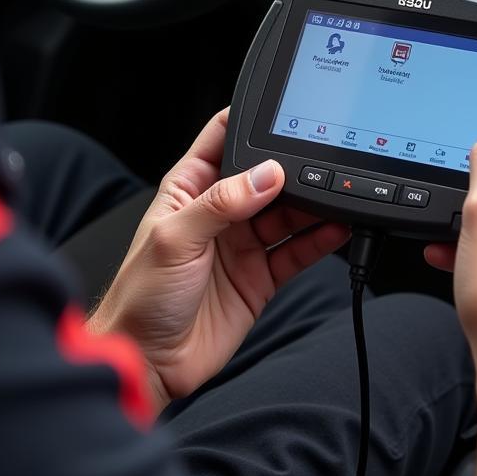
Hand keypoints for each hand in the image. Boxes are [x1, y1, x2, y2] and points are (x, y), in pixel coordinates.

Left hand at [89, 109, 349, 414]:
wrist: (146, 363)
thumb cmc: (139, 298)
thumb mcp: (174, 239)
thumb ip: (221, 204)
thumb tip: (267, 175)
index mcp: (191, 188)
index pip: (224, 138)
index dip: (250, 121)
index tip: (282, 112)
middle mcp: (221, 211)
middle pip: (266, 175)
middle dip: (293, 165)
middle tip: (321, 161)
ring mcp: (244, 243)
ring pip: (289, 211)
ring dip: (313, 202)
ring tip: (337, 191)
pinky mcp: (262, 275)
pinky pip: (299, 249)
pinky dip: (321, 238)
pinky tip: (337, 225)